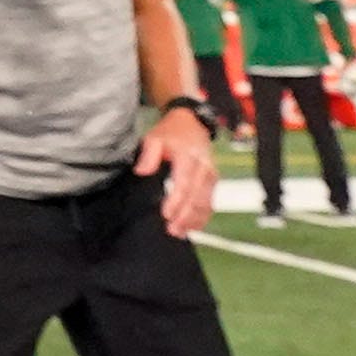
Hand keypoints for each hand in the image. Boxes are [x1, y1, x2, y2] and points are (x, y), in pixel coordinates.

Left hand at [141, 106, 219, 237]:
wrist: (192, 123)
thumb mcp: (154, 137)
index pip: (184, 183)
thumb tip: (142, 171)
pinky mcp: (213, 182)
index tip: (166, 214)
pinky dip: (202, 217)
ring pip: (206, 202)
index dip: (176, 201)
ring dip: (194, 220)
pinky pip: (210, 202)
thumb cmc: (171, 133)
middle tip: (172, 230)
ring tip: (179, 232)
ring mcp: (211, 175)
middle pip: (197, 197)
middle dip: (185, 216)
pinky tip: (192, 227)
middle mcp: (204, 168)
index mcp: (189, 157)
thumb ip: (149, 155)